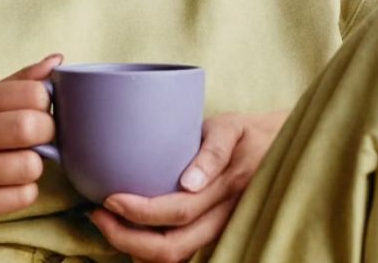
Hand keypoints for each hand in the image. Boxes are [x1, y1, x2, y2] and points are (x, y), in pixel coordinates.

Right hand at [0, 54, 63, 237]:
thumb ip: (17, 83)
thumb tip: (58, 60)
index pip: (30, 93)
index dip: (47, 104)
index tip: (40, 113)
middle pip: (30, 128)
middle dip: (48, 134)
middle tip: (39, 140)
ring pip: (29, 166)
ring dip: (35, 167)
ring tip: (20, 164)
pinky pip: (21, 197)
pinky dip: (25, 192)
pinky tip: (9, 186)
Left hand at [87, 109, 290, 262]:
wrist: (279, 149)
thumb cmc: (245, 133)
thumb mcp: (230, 127)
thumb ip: (211, 150)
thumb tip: (190, 183)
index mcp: (228, 186)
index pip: (179, 212)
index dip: (139, 212)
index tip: (109, 198)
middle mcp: (225, 215)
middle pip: (173, 247)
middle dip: (127, 238)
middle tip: (98, 216)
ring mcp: (222, 230)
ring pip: (177, 258)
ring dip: (137, 250)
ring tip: (110, 226)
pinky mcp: (217, 235)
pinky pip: (183, 255)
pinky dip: (151, 253)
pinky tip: (132, 236)